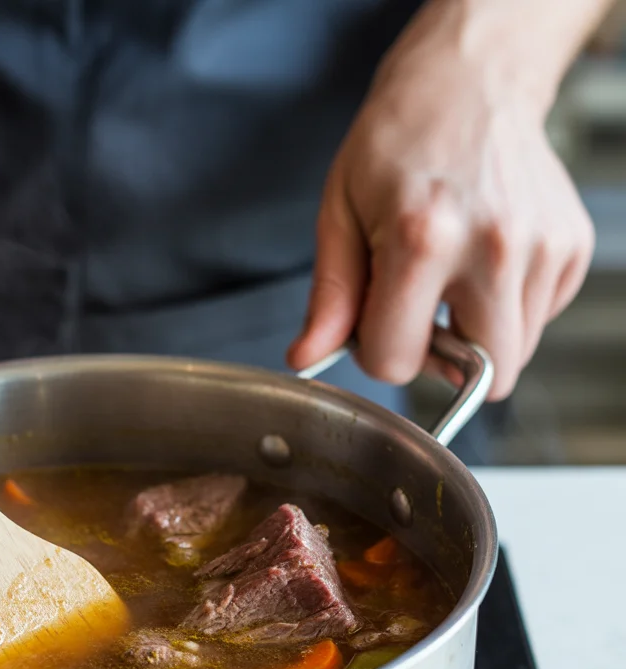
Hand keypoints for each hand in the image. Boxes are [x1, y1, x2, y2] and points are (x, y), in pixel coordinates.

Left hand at [288, 1, 594, 398]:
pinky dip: (508, 309)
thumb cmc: (398, 142)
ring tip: (452, 281)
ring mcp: (541, 246)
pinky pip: (539, 318)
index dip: (377, 350)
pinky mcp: (572, 245)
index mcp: (422, 241)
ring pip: (514, 354)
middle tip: (421, 315)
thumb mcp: (340, 214)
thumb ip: (328, 296)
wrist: (469, 83)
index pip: (397, 361)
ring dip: (477, 337)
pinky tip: (483, 263)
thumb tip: (306, 358)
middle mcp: (492, 247)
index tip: (375, 317)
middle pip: (480, 375)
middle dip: (441, 361)